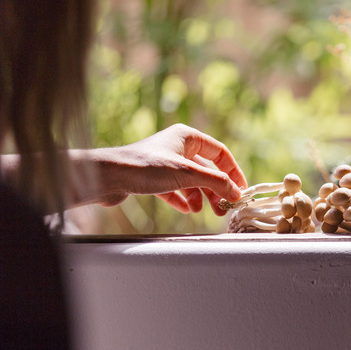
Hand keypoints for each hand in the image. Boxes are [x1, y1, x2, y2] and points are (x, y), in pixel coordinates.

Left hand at [74, 124, 247, 215]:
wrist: (110, 177)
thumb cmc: (147, 167)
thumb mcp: (188, 174)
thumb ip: (216, 183)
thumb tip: (236, 192)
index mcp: (188, 137)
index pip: (220, 153)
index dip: (233, 172)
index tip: (240, 190)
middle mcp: (177, 147)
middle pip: (206, 169)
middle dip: (216, 189)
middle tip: (223, 207)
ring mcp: (165, 162)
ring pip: (191, 181)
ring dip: (200, 197)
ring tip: (202, 211)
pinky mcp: (153, 177)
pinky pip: (175, 189)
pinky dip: (183, 200)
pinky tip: (187, 210)